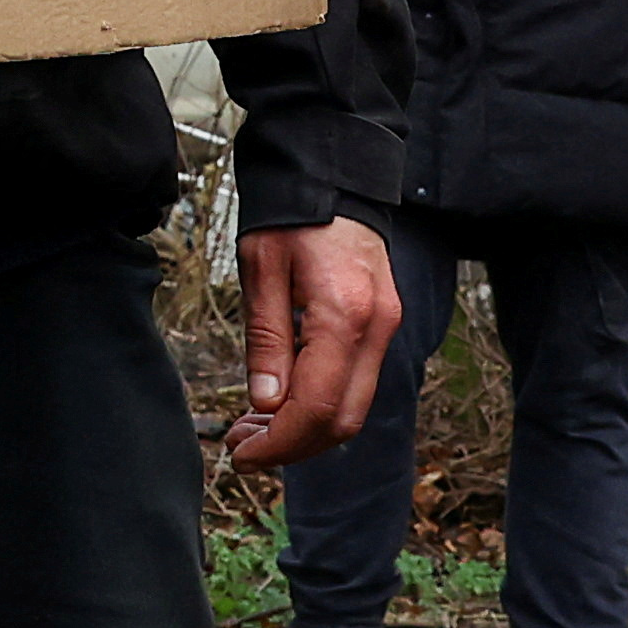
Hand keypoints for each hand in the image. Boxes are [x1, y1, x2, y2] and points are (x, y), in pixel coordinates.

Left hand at [230, 221, 398, 467]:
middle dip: (292, 446)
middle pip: (343, 420)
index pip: (318, 408)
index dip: (279, 443)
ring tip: (254, 428)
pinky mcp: (383, 325)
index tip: (239, 453)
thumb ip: (266, 339)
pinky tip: (283, 402)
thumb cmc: (291, 214)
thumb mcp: (261, 269)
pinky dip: (322, 405)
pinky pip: (357, 384)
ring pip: (354, 409)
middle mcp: (378, 329)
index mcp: (345, 315)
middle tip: (242, 447)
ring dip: (306, 430)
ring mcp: (387, 328)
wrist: (334, 173)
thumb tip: (265, 404)